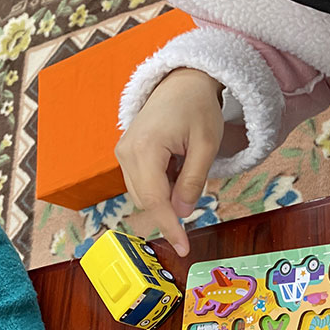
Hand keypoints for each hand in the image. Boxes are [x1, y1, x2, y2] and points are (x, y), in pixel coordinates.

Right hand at [115, 68, 223, 256]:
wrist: (182, 81)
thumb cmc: (198, 108)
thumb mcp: (206, 145)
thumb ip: (193, 181)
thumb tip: (182, 214)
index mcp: (145, 148)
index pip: (156, 201)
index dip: (169, 227)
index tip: (183, 248)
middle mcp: (126, 152)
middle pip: (146, 200)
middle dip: (169, 213)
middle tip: (193, 210)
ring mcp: (122, 152)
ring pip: (143, 193)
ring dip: (165, 197)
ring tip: (188, 167)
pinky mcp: (126, 153)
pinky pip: (141, 182)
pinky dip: (160, 186)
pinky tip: (177, 165)